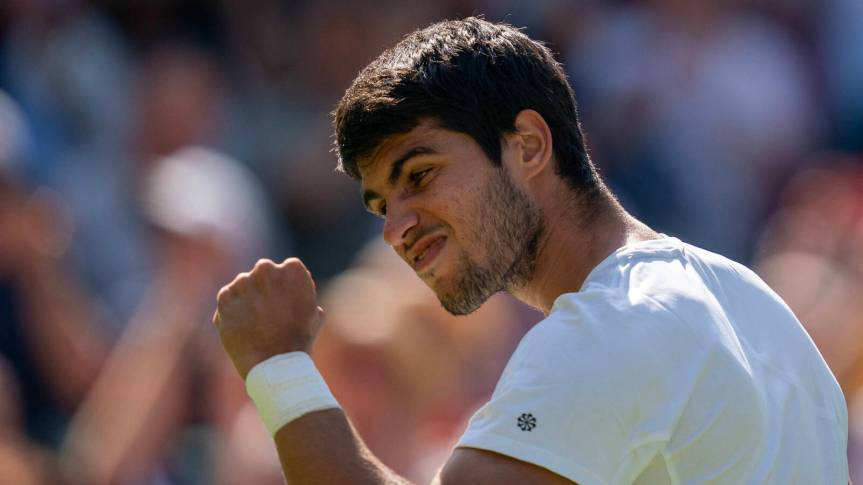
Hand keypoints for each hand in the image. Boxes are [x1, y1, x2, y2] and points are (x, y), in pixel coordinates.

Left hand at [213, 258, 323, 378]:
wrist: (274, 364)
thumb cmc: (299, 340)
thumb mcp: (313, 313)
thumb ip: (303, 294)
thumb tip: (295, 290)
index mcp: (292, 269)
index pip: (287, 269)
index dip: (286, 287)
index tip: (286, 303)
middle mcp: (266, 269)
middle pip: (263, 272)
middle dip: (264, 288)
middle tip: (268, 312)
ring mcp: (243, 281)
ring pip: (243, 285)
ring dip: (247, 298)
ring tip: (255, 324)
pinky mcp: (225, 297)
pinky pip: (228, 298)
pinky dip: (233, 310)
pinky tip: (243, 327)